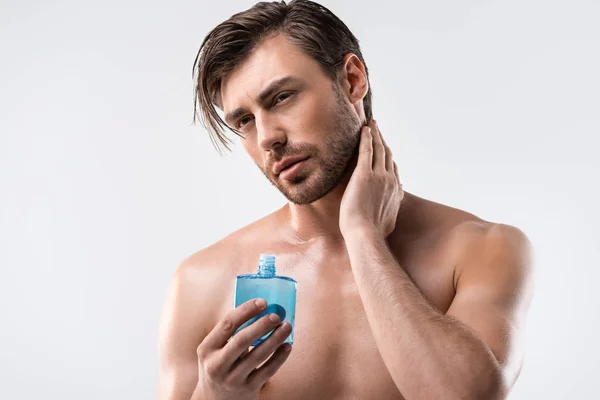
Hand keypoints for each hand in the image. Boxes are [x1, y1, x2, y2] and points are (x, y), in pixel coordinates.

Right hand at [193, 298, 292, 399]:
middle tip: (277, 315)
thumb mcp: (215, 351)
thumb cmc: (220, 365)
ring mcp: (232, 379)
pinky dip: (279, 357)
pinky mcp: (248, 389)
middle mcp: (217, 364)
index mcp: (207, 348)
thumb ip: (231, 334)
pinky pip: (267, 371)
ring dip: (275, 339)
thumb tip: (261, 309)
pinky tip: (287, 346)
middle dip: (261, 325)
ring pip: (257, 355)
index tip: (262, 302)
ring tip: (287, 326)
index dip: (246, 311)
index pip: (227, 324)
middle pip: (242, 340)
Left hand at [340, 120, 403, 238]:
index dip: (388, 156)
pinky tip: (365, 129)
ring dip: (375, 135)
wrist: (366, 234)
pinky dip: (366, 138)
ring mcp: (378, 176)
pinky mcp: (364, 174)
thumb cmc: (374, 232)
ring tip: (372, 124)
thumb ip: (394, 205)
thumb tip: (399, 197)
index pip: (392, 167)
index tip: (384, 148)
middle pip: (387, 155)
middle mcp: (390, 180)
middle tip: (378, 128)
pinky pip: (366, 151)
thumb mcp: (390, 218)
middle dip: (382, 140)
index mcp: (395, 190)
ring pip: (378, 149)